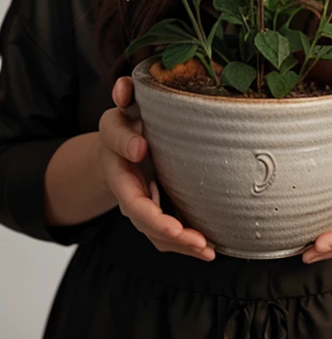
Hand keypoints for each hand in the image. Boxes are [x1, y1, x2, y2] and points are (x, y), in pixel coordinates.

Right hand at [98, 76, 214, 261]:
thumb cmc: (129, 125)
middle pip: (140, 214)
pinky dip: (186, 246)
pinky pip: (167, 238)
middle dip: (163, 227)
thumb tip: (125, 88)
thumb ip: (124, 97)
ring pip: (154, 233)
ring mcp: (141, 206)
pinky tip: (208, 250)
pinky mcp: (156, 215)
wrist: (122, 148)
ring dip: (179, 243)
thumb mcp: (123, 110)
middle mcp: (126, 189)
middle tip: (190, 235)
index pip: (123, 175)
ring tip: (206, 248)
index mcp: (117, 162)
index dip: (136, 179)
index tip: (147, 162)